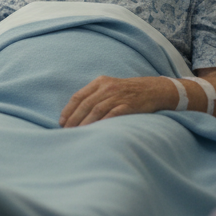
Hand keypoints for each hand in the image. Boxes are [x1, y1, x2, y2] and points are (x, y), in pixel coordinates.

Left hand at [59, 75, 175, 126]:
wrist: (154, 89)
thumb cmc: (128, 91)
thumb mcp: (110, 87)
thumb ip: (94, 95)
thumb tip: (75, 112)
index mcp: (100, 82)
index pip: (78, 96)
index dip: (68, 110)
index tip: (62, 122)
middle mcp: (107, 87)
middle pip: (85, 104)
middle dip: (74, 119)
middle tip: (67, 131)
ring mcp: (118, 96)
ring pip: (96, 110)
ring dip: (85, 123)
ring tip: (77, 133)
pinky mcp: (128, 105)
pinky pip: (112, 114)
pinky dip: (101, 123)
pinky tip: (95, 131)